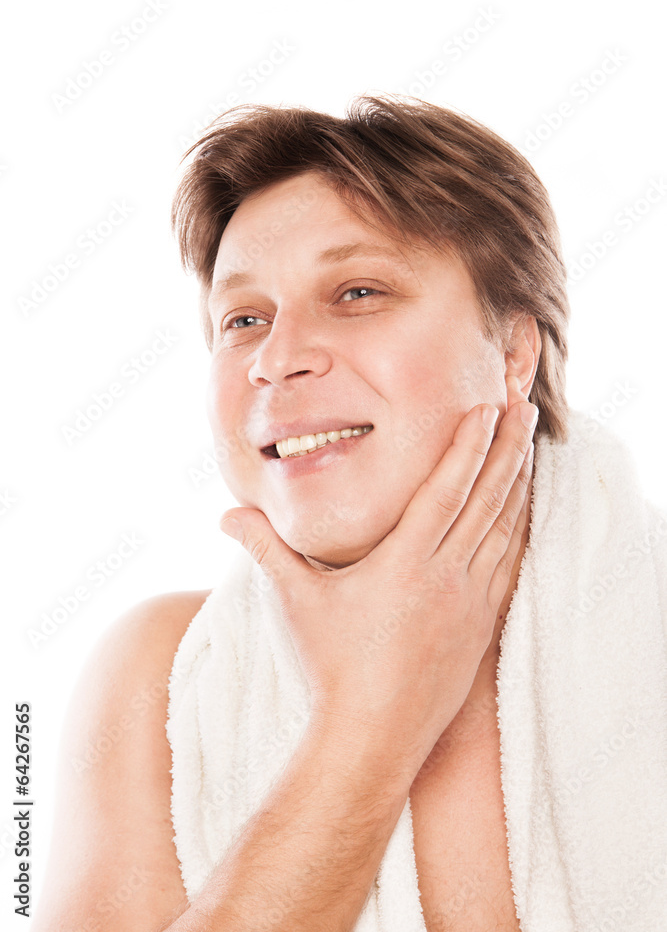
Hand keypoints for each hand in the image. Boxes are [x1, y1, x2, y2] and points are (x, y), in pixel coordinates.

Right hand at [220, 391, 535, 768]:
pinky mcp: (480, 627)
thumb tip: (225, 515)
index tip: (488, 410)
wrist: (371, 737)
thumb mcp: (295, 601)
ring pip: (504, 529)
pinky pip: (509, 564)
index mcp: (404, 562)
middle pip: (486, 499)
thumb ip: (265, 549)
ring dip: (518, 483)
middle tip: (525, 408)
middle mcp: (446, 577)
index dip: (469, 446)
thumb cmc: (331, 666)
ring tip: (529, 446)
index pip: (445, 490)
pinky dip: (518, 529)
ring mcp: (469, 602)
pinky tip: (521, 512)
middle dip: (508, 449)